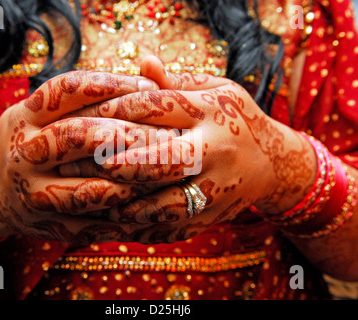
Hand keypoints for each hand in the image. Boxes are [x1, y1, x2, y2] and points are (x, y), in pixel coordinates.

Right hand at [0, 71, 181, 244]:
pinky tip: (155, 203)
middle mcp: (24, 155)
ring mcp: (36, 195)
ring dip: (132, 178)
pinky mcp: (54, 226)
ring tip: (165, 168)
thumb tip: (150, 77)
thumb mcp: (43, 114)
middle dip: (124, 132)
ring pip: (89, 188)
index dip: (111, 84)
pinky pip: (96, 224)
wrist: (0, 196)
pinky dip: (128, 215)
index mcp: (24, 118)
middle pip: (75, 136)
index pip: (66, 90)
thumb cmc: (37, 144)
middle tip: (166, 131)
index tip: (149, 86)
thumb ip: (84, 98)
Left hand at [60, 57, 316, 242]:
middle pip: (164, 159)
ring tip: (95, 197)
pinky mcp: (212, 216)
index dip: (117, 109)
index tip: (85, 114)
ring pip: (166, 203)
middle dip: (123, 162)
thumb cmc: (235, 120)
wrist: (272, 164)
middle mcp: (217, 152)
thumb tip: (142, 60)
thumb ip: (177, 82)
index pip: (158, 106)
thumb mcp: (216, 91)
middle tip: (87, 162)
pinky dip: (143, 227)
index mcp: (212, 112)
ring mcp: (217, 189)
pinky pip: (173, 227)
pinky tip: (117, 223)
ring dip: (127, 203)